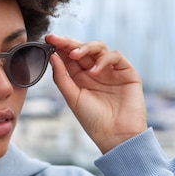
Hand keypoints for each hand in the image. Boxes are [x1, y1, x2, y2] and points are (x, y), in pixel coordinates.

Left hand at [45, 34, 146, 153]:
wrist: (116, 136)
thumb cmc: (93, 120)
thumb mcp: (72, 97)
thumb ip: (62, 76)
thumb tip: (52, 55)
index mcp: (81, 77)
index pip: (69, 56)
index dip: (60, 46)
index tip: (47, 39)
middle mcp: (95, 71)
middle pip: (82, 49)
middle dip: (69, 43)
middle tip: (56, 39)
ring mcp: (111, 71)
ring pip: (99, 48)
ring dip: (85, 48)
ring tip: (74, 55)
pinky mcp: (127, 72)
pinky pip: (115, 56)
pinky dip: (103, 60)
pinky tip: (94, 71)